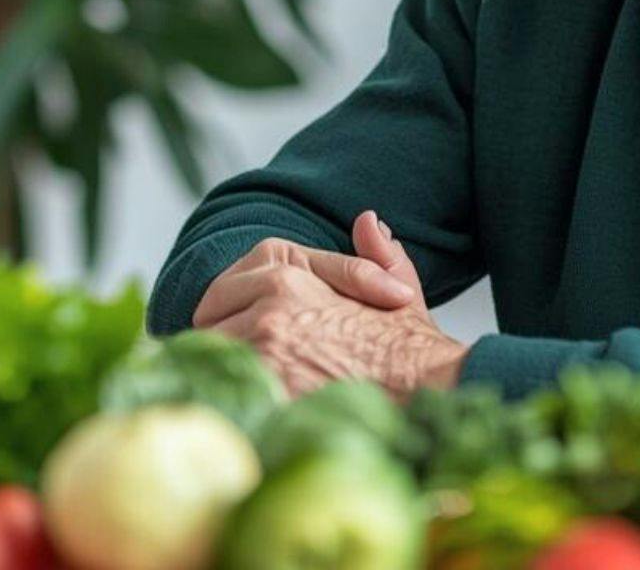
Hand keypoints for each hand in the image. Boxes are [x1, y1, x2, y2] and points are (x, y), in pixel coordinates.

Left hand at [191, 214, 466, 398]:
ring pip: (217, 361)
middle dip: (224, 346)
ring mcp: (265, 346)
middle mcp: (268, 303)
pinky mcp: (271, 388)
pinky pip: (233, 393)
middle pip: (209, 327)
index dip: (227, 318)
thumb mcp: (398, 287)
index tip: (239, 337)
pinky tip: (254, 418)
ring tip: (247, 396)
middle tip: (242, 371)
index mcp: (286, 273)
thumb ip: (375, 256)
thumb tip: (369, 222)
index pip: (219, 294)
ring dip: (231, 377)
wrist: (430, 384)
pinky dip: (239, 404)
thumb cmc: (411, 345)